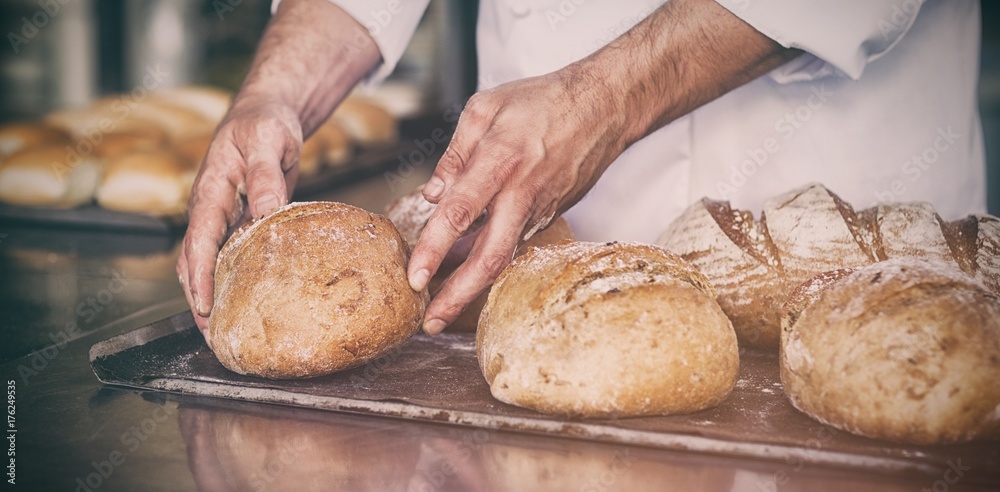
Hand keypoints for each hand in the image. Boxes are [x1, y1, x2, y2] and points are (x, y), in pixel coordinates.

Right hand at [177, 97, 301, 338]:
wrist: (268, 114)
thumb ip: (266, 176)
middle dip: (200, 300)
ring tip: (228, 332)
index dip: (199, 276)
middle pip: (196, 262)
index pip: (198, 240)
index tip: (203, 307)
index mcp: (211, 192)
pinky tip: (252, 302)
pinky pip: (235, 256)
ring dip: (216, 295)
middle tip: (215, 338)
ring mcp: (226, 218)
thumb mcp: (268, 142)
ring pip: (212, 263)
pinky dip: (237, 280)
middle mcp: (213, 210)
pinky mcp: (243, 222)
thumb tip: (266, 212)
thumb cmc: (265, 123)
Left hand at [407, 67, 626, 333]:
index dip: (435, 248)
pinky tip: (462, 272)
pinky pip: (512, 243)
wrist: (604, 108)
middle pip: (490, 256)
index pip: (461, 212)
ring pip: (503, 258)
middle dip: (458, 295)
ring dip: (471, 287)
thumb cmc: (542, 101)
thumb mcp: (487, 108)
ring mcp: (539, 208)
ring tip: (440, 309)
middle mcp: (522, 192)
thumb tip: (432, 195)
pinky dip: (487, 262)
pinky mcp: (548, 214)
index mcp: (501, 160)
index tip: (415, 277)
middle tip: (430, 323)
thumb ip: (455, 153)